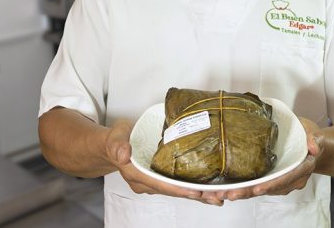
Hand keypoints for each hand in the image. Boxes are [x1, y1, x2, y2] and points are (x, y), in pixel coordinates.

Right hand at [105, 119, 226, 205]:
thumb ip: (118, 144)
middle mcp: (145, 182)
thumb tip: (123, 154)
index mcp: (135, 174)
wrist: (115, 145)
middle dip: (194, 194)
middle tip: (216, 196)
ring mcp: (153, 183)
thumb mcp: (115, 135)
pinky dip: (193, 189)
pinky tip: (209, 191)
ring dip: (197, 195)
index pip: (159, 184)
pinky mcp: (160, 179)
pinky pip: (177, 186)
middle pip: (172, 191)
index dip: (178, 188)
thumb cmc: (117, 139)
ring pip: (177, 191)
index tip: (195, 191)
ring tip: (218, 196)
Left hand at [224, 117, 323, 200]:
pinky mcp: (275, 181)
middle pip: (271, 188)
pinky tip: (230, 190)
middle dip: (250, 192)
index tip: (258, 188)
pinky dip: (246, 190)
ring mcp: (284, 182)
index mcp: (303, 167)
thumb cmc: (309, 137)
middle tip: (231, 193)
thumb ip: (312, 137)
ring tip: (225, 193)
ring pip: (264, 190)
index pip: (288, 178)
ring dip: (245, 193)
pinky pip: (261, 187)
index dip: (272, 184)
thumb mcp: (312, 131)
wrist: (312, 146)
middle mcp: (294, 179)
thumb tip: (313, 147)